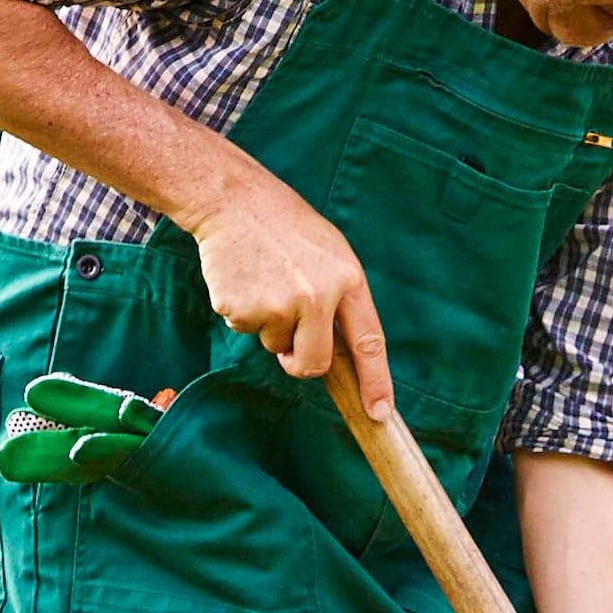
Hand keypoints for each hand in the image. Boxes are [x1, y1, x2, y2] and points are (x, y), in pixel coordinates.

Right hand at [196, 169, 390, 417]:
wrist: (233, 200)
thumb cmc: (285, 227)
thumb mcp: (331, 253)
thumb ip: (339, 299)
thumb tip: (336, 352)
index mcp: (346, 280)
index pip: (368, 342)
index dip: (375, 381)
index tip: (379, 412)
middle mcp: (316, 296)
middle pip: (313, 364)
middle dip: (299, 363)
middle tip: (289, 342)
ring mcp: (277, 304)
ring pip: (274, 345)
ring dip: (268, 324)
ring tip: (265, 280)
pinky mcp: (241, 308)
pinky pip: (243, 329)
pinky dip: (242, 310)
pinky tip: (244, 277)